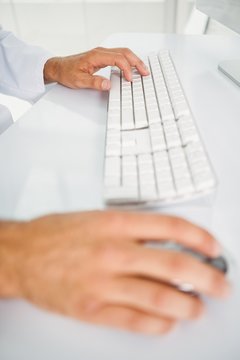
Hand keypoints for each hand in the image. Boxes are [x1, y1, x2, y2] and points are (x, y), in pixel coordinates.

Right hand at [1, 211, 229, 334]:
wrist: (22, 254)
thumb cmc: (58, 234)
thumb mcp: (98, 218)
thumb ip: (133, 229)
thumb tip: (168, 242)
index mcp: (115, 224)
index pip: (170, 227)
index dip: (199, 237)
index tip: (213, 248)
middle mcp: (112, 252)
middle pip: (173, 265)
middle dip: (206, 277)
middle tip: (220, 285)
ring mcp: (102, 282)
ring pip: (159, 297)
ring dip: (187, 306)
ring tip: (198, 308)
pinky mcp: (92, 308)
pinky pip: (134, 321)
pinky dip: (158, 325)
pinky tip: (168, 323)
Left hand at [43, 47, 148, 90]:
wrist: (59, 67)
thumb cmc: (67, 72)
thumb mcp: (79, 81)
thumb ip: (94, 83)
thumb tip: (108, 85)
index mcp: (97, 56)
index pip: (118, 59)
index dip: (126, 69)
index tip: (130, 79)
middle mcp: (101, 52)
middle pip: (124, 53)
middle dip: (137, 62)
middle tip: (145, 72)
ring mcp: (102, 54)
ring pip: (123, 53)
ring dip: (134, 61)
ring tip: (142, 71)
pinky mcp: (102, 57)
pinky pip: (119, 56)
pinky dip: (128, 61)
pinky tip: (131, 68)